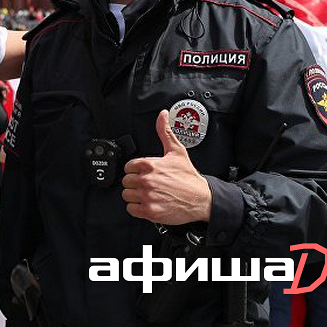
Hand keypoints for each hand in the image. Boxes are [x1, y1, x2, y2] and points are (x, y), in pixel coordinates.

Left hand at [121, 110, 211, 224]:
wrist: (201, 199)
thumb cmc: (188, 177)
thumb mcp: (177, 151)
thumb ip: (165, 132)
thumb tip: (162, 115)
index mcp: (149, 165)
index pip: (128, 166)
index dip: (135, 170)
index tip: (143, 173)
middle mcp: (146, 180)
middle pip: (126, 181)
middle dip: (135, 183)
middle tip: (147, 184)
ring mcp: (147, 196)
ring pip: (126, 195)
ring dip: (134, 195)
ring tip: (147, 194)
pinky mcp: (149, 211)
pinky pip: (131, 209)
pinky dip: (137, 208)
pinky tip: (147, 203)